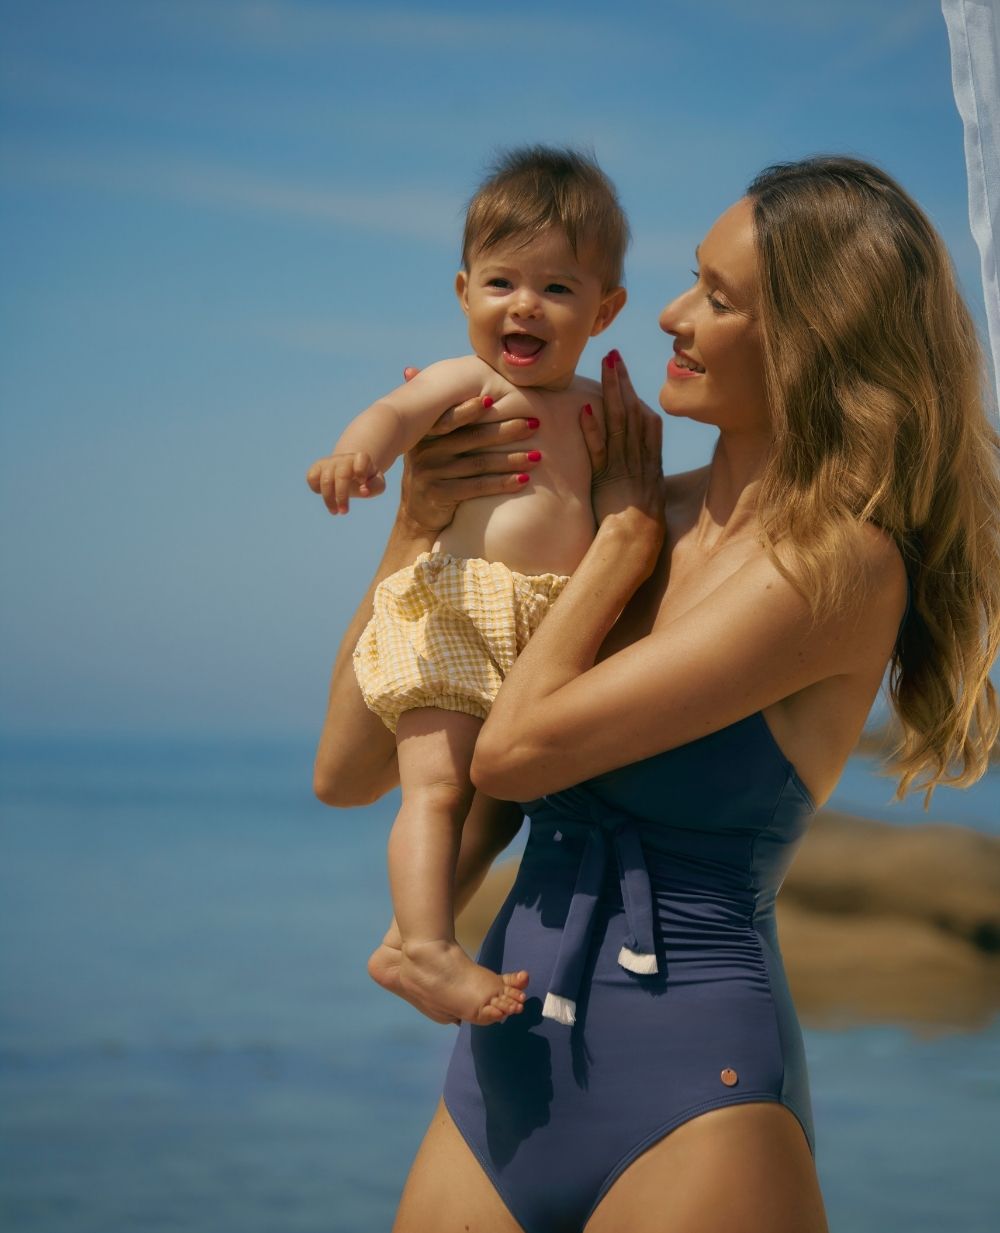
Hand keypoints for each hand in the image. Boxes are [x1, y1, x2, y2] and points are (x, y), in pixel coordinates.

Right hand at [306, 450, 381, 514]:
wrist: (350, 472)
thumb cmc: (365, 480)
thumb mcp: (377, 484)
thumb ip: (376, 487)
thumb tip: (363, 490)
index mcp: (361, 459)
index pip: (361, 460)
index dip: (361, 472)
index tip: (362, 483)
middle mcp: (344, 458)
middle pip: (341, 475)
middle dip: (342, 496)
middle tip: (344, 512)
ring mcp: (329, 462)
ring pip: (325, 480)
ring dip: (329, 499)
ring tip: (335, 512)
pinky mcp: (317, 467)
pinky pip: (311, 478)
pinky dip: (316, 490)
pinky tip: (327, 497)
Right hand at [397, 367, 542, 534]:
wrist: (418, 514)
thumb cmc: (433, 468)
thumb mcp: (425, 439)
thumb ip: (429, 410)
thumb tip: (410, 369)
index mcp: (425, 432)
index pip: (449, 417)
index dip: (469, 408)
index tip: (493, 399)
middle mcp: (425, 450)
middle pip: (472, 438)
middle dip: (506, 430)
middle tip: (535, 423)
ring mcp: (431, 474)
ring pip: (479, 463)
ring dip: (511, 459)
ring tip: (537, 455)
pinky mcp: (440, 495)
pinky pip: (477, 487)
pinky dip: (502, 483)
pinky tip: (523, 480)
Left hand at [581, 349, 665, 540]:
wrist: (636, 547)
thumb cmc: (639, 532)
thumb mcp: (645, 500)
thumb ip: (637, 480)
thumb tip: (630, 471)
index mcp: (648, 463)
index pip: (644, 420)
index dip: (634, 394)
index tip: (624, 373)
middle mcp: (639, 460)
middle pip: (632, 413)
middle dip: (623, 382)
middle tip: (613, 355)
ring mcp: (625, 467)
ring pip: (620, 423)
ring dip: (612, 392)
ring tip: (605, 366)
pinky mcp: (608, 479)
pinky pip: (600, 450)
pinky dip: (593, 428)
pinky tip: (586, 407)